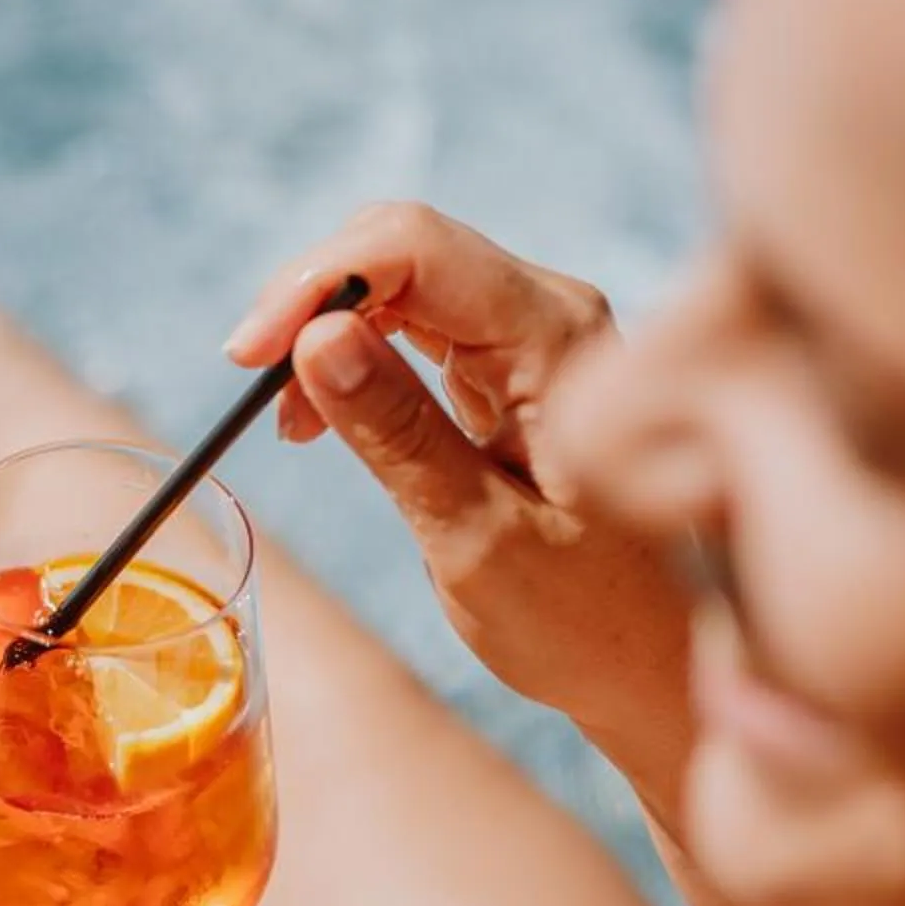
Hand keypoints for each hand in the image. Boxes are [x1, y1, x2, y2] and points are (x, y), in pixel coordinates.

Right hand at [226, 202, 693, 788]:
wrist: (658, 660)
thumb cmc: (587, 619)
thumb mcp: (477, 537)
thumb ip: (397, 432)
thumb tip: (315, 338)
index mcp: (557, 339)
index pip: (416, 248)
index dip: (315, 283)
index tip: (246, 359)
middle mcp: (552, 314)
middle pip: (404, 245)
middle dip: (312, 298)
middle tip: (251, 386)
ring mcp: (535, 334)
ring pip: (403, 276)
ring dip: (326, 327)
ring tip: (289, 418)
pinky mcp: (514, 365)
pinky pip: (419, 321)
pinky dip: (357, 353)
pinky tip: (324, 416)